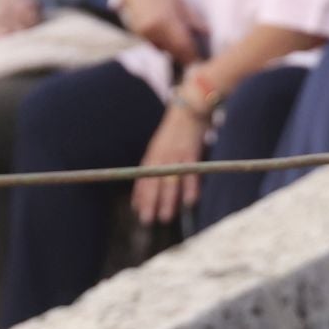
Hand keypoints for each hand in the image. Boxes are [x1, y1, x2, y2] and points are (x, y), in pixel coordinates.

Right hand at [118, 0, 200, 65]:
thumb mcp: (181, 2)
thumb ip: (194, 20)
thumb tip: (207, 34)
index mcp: (166, 22)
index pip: (184, 48)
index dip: (193, 57)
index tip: (202, 61)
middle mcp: (153, 30)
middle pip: (174, 53)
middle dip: (185, 55)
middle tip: (195, 55)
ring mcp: (144, 33)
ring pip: (164, 50)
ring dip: (173, 50)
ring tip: (180, 42)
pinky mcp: (138, 34)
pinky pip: (154, 44)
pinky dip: (162, 44)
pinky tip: (166, 35)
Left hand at [132, 103, 207, 224]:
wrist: (189, 107)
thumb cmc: (179, 127)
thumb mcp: (165, 143)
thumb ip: (161, 159)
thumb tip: (160, 176)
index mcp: (153, 154)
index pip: (143, 177)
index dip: (140, 194)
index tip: (137, 209)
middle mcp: (161, 156)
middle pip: (153, 183)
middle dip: (150, 203)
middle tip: (147, 221)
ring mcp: (175, 155)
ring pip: (169, 182)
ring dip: (167, 201)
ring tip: (165, 217)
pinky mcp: (190, 153)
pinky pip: (190, 174)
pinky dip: (190, 189)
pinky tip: (189, 202)